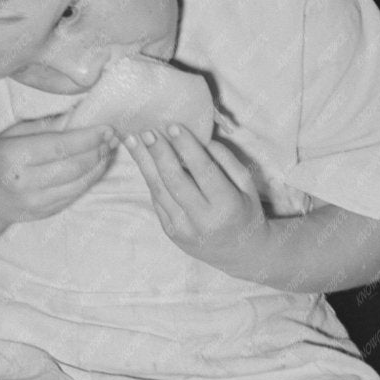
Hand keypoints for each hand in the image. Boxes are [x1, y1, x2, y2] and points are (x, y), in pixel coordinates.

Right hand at [0, 117, 114, 224]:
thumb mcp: (12, 134)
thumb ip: (45, 126)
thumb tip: (79, 115)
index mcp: (14, 157)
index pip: (60, 147)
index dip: (88, 138)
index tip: (106, 128)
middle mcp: (25, 183)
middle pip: (74, 167)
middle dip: (98, 151)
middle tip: (112, 138)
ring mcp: (35, 202)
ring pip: (79, 184)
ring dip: (99, 166)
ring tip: (108, 150)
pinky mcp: (45, 214)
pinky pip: (75, 195)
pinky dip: (90, 180)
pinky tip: (97, 166)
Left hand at [123, 124, 266, 271]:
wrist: (239, 253)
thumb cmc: (245, 211)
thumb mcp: (247, 186)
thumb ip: (227, 161)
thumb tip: (201, 140)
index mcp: (227, 206)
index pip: (203, 171)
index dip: (187, 147)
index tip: (173, 126)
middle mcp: (203, 220)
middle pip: (175, 181)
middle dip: (159, 153)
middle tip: (148, 130)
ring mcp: (183, 229)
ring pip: (159, 190)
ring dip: (144, 163)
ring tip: (133, 140)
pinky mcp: (170, 233)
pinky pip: (157, 201)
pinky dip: (149, 178)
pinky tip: (142, 160)